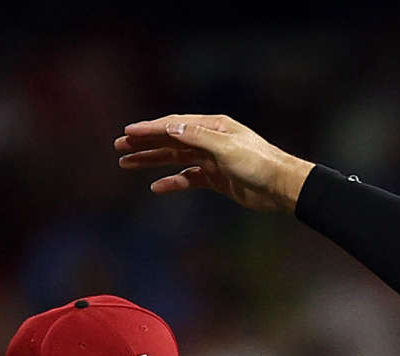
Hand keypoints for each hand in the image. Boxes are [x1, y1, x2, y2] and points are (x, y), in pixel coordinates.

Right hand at [114, 114, 314, 213]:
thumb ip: (197, 137)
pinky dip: (172, 182)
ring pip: (175, 158)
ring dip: (152, 161)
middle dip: (144, 143)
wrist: (280, 187)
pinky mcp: (216, 179)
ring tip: (127, 164)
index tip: (127, 133)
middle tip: (119, 147)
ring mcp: (212, 159)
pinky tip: (156, 187)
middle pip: (170, 140)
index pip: (174, 125)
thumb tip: (169, 128)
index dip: (149, 129)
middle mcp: (210, 139)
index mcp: (212, 127)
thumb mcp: (226, 148)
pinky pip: (188, 179)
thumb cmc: (258, 163)